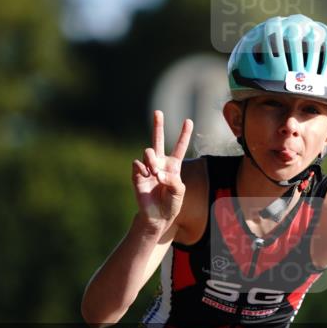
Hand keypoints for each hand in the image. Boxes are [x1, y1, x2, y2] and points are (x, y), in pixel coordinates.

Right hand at [132, 110, 192, 229]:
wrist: (157, 216)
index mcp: (173, 165)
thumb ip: (173, 180)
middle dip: (158, 125)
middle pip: (158, 139)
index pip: (179, 146)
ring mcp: (148, 167)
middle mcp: (160, 163)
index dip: (184, 134)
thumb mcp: (179, 191)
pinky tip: (146, 175)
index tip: (189, 120)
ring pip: (148, 151)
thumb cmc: (171, 203)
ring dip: (152, 160)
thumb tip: (157, 172)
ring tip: (154, 172)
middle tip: (158, 111)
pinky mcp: (137, 174)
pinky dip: (142, 169)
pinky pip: (137, 164)